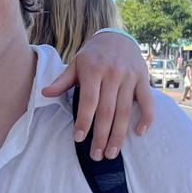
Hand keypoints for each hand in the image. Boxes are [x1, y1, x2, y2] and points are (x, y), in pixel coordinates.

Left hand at [42, 32, 153, 159]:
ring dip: (119, 135)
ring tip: (111, 153)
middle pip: (107, 111)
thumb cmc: (92, 55)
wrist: (117, 37)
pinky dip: (146, 118)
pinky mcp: (144, 79)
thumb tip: (44, 93)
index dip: (84, 121)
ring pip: (125, 111)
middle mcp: (112, 74)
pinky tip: (139, 133)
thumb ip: (62, 81)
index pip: (88, 101)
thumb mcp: (75, 64)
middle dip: (101, 136)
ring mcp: (130, 77)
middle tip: (97, 156)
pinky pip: (147, 101)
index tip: (78, 139)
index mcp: (93, 70)